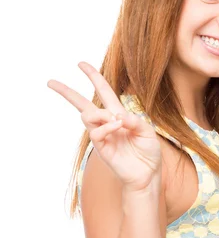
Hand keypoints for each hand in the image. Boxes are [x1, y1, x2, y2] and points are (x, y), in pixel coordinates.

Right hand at [48, 62, 161, 191]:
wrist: (147, 174)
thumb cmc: (148, 152)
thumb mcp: (147, 131)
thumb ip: (135, 121)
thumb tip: (118, 115)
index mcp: (119, 115)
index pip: (104, 92)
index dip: (94, 77)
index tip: (81, 64)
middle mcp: (108, 123)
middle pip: (83, 104)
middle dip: (68, 92)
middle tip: (51, 82)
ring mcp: (103, 135)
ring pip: (88, 116)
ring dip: (100, 114)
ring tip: (116, 121)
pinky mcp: (101, 148)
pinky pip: (96, 132)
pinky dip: (107, 126)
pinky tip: (117, 127)